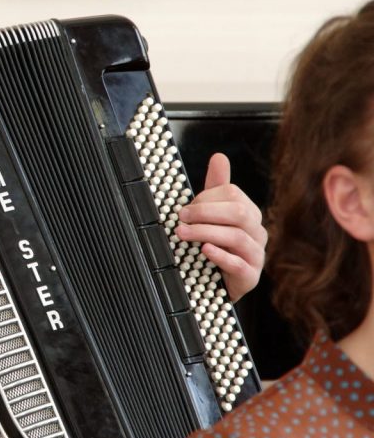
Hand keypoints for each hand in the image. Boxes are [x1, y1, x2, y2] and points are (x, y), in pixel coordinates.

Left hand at [177, 152, 266, 301]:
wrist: (218, 281)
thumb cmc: (216, 243)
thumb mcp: (213, 214)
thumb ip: (216, 186)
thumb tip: (219, 157)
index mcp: (249, 212)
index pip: (233, 195)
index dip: (207, 198)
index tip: (185, 207)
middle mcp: (257, 231)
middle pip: (237, 213)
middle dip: (205, 213)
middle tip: (180, 217)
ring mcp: (256, 254)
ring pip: (236, 237)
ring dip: (205, 232)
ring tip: (183, 233)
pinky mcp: (250, 276)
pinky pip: (239, 264)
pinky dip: (220, 256)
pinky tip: (205, 250)